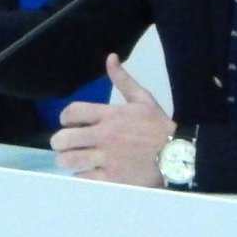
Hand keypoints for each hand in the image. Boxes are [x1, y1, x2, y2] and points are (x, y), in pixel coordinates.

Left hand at [49, 53, 174, 186]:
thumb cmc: (157, 126)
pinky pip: (83, 179)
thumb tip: (110, 57)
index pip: (72, 112)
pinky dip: (80, 176)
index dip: (65, 117)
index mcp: (110, 115)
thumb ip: (123, 79)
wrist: (177, 154)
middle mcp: (104, 136)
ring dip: (67, 160)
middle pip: (64, 139)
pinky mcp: (111, 179)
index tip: (68, 123)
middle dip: (60, 141)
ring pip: (69, 160)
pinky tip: (86, 173)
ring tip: (73, 159)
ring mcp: (106, 159)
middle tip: (65, 144)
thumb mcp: (142, 98)